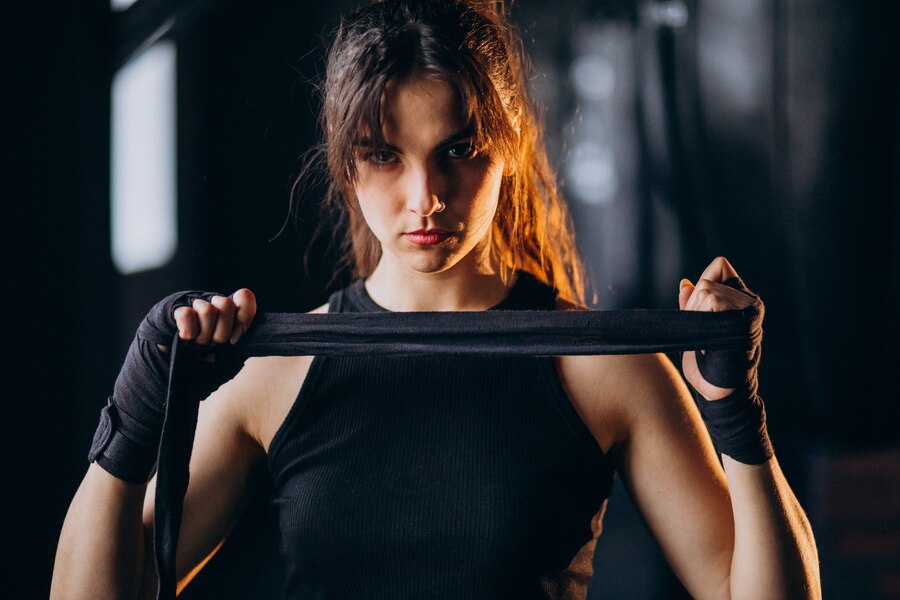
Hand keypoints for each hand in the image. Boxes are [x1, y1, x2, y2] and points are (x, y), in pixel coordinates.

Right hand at [89, 288, 255, 482]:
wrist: (165, 388)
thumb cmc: (198, 376)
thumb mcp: (226, 361)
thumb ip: (239, 338)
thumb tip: (244, 319)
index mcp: (225, 317)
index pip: (243, 298)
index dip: (243, 315)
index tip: (235, 339)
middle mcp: (208, 309)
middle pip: (225, 304)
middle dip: (221, 331)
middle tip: (210, 347)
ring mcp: (189, 309)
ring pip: (208, 308)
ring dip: (204, 333)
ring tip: (195, 346)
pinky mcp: (168, 314)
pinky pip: (186, 312)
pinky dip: (188, 328)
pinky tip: (186, 340)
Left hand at [678, 257, 760, 400]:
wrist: (720, 394)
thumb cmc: (708, 366)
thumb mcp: (697, 330)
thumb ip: (692, 305)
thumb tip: (685, 282)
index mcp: (742, 302)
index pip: (719, 267)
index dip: (702, 283)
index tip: (699, 313)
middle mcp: (749, 302)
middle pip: (705, 281)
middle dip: (692, 307)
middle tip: (701, 336)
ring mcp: (748, 310)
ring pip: (705, 290)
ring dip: (695, 315)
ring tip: (706, 340)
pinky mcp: (743, 319)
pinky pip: (712, 300)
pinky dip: (701, 318)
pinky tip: (708, 341)